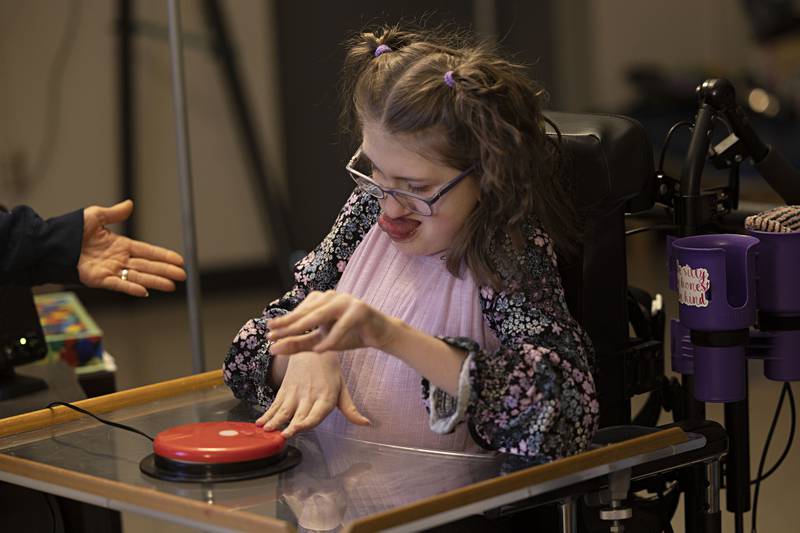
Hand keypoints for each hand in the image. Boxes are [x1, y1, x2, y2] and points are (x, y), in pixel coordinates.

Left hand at [78, 199, 185, 296]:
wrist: (52, 243)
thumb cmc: (71, 229)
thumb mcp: (95, 216)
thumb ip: (114, 213)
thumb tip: (130, 204)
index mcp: (121, 244)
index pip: (148, 251)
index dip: (164, 255)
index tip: (179, 260)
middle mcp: (119, 259)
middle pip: (148, 266)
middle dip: (166, 271)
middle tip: (182, 275)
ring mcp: (111, 270)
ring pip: (138, 277)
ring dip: (155, 281)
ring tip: (171, 286)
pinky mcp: (99, 279)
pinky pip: (119, 284)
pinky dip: (131, 288)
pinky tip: (145, 291)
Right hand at [256, 350, 369, 437]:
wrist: (311, 349)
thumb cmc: (330, 372)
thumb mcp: (342, 388)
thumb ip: (350, 409)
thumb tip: (366, 424)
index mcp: (326, 397)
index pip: (317, 413)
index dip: (307, 422)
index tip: (298, 428)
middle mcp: (309, 395)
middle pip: (298, 413)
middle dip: (288, 424)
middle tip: (280, 434)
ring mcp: (295, 392)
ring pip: (283, 409)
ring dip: (274, 420)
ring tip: (266, 429)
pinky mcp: (284, 390)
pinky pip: (275, 404)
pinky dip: (267, 414)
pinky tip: (260, 422)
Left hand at [267, 290, 397, 354]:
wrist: (381, 335)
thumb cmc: (351, 335)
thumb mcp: (322, 341)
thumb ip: (299, 344)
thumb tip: (272, 349)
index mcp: (323, 299)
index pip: (300, 310)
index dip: (284, 321)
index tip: (268, 332)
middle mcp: (333, 296)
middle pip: (307, 311)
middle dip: (289, 324)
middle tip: (272, 334)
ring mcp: (347, 300)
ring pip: (322, 315)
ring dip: (304, 327)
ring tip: (290, 338)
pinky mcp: (360, 310)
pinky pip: (342, 326)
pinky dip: (331, 338)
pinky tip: (321, 350)